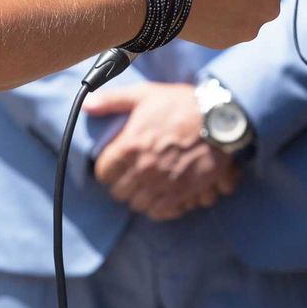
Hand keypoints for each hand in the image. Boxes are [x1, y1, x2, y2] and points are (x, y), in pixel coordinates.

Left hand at [85, 83, 238, 220]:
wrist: (219, 118)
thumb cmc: (182, 104)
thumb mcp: (144, 95)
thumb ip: (112, 101)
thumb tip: (87, 106)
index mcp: (130, 145)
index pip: (103, 173)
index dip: (107, 169)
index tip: (114, 165)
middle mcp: (144, 168)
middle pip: (119, 192)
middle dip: (122, 183)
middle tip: (130, 175)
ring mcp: (163, 183)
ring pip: (138, 204)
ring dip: (139, 196)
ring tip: (145, 186)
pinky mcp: (182, 193)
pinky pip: (160, 212)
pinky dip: (158, 207)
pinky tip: (161, 196)